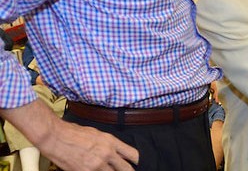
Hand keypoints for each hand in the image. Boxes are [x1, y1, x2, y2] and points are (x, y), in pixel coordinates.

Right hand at [5, 100, 138, 170]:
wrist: (55, 137)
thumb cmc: (74, 133)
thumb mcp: (98, 134)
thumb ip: (109, 145)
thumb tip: (118, 153)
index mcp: (111, 142)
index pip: (133, 155)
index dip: (138, 161)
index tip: (139, 164)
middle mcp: (107, 154)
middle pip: (126, 169)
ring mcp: (96, 165)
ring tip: (108, 169)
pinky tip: (96, 170)